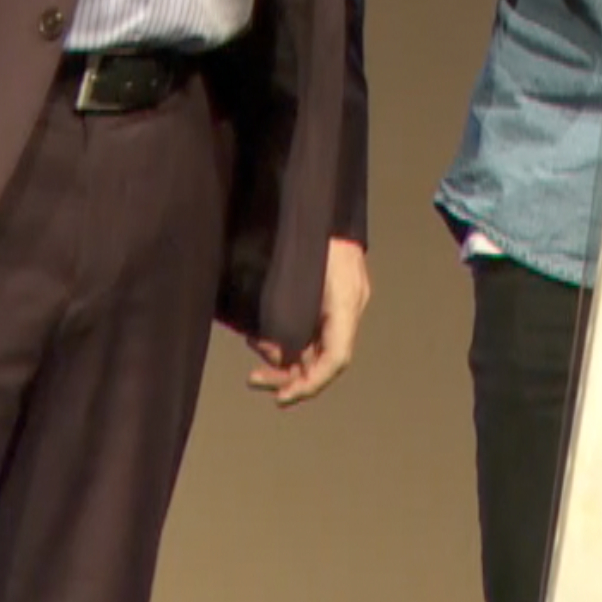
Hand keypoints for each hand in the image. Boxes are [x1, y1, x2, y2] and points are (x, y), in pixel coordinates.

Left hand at [248, 239, 370, 407]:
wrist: (319, 205)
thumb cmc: (308, 233)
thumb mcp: (298, 273)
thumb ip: (290, 315)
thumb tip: (278, 354)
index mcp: (346, 303)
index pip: (337, 358)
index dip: (311, 383)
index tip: (283, 397)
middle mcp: (346, 309)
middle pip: (323, 359)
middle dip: (290, 376)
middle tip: (254, 380)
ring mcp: (337, 305)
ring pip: (313, 349)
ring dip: (284, 359)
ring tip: (256, 352)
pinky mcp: (325, 300)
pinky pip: (308, 333)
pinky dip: (287, 342)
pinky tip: (263, 338)